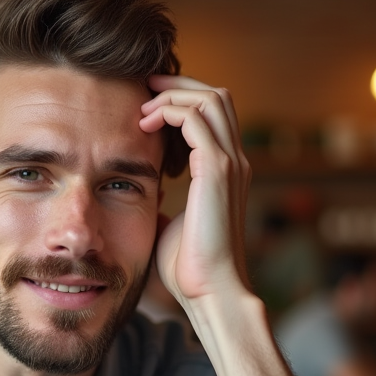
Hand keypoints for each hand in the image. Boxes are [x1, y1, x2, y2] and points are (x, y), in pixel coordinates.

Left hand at [139, 75, 251, 305]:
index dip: (182, 98)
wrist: (209, 291)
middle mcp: (234, 160)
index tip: (146, 102)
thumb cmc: (189, 268)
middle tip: (143, 87)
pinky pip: (196, 118)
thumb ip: (162, 206)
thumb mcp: (169, 226)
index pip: (213, 114)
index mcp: (225, 171)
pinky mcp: (217, 170)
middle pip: (216, 95)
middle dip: (179, 84)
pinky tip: (144, 124)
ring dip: (172, 94)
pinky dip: (170, 110)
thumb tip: (144, 200)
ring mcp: (229, 163)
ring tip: (142, 107)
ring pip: (210, 99)